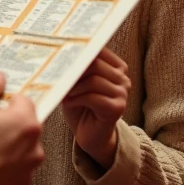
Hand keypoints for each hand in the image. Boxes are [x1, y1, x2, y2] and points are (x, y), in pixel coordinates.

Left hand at [61, 49, 129, 168]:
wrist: (90, 135)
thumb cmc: (81, 106)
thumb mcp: (77, 84)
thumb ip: (77, 69)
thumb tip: (62, 54)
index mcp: (116, 67)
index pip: (99, 50)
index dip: (79, 53)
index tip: (63, 57)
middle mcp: (123, 78)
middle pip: (96, 64)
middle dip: (74, 71)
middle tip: (60, 79)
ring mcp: (123, 93)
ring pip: (94, 81)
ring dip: (74, 88)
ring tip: (65, 94)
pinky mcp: (117, 108)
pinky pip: (93, 97)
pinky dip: (77, 99)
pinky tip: (69, 103)